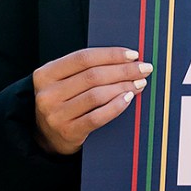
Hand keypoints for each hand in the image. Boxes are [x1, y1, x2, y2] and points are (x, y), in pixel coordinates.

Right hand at [33, 48, 153, 154]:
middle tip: (144, 69)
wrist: (48, 136)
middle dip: (124, 71)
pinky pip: (98, 117)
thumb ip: (86, 68)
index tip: (133, 55)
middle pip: (93, 76)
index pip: (83, 58)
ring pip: (97, 95)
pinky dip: (116, 106)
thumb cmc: (64, 101)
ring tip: (140, 83)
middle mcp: (47, 94)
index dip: (111, 54)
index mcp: (45, 74)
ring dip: (123, 87)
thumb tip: (127, 59)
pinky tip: (129, 98)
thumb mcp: (64, 81)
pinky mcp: (68, 132)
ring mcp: (56, 115)